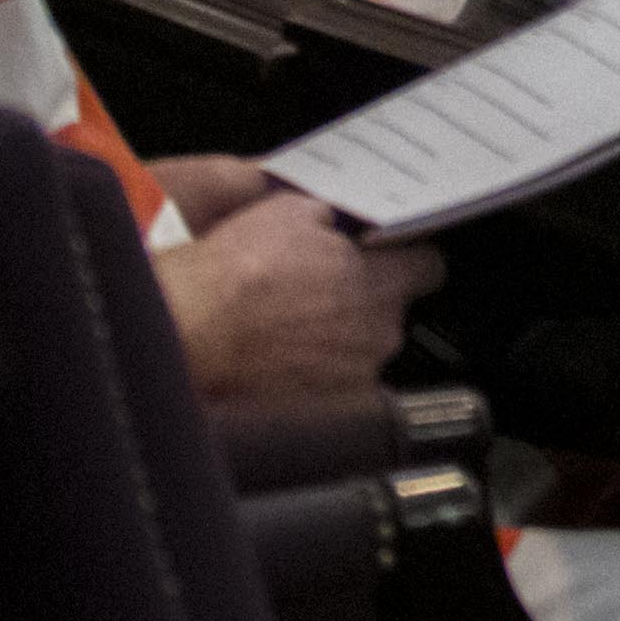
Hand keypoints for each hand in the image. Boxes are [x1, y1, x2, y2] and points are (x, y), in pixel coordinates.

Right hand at [158, 167, 435, 418]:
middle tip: (319, 284)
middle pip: (391, 310)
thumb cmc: (237, 275)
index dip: (407, 257)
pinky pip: (332, 381)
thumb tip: (341, 219)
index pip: (429, 267)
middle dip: (363, 297)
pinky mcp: (321, 407)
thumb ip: (335, 217)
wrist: (189, 333)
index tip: (390, 254)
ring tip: (289, 320)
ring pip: (360, 347)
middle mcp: (380, 335)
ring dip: (336, 334)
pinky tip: (278, 351)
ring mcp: (353, 377)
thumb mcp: (292, 213)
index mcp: (384, 285)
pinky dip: (313, 368)